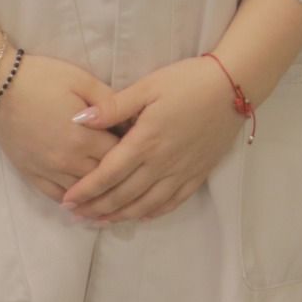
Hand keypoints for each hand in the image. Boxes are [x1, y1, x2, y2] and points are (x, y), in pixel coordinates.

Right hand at [0, 52, 118, 203]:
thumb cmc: (42, 78)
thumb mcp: (82, 80)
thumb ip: (109, 101)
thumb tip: (131, 119)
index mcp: (83, 138)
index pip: (120, 155)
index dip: (133, 151)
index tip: (141, 147)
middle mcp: (67, 161)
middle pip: (104, 179)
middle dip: (120, 174)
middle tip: (133, 170)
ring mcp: (47, 171)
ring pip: (82, 194)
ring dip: (99, 193)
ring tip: (115, 191)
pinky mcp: (31, 175)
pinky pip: (57, 197)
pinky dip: (74, 201)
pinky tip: (85, 200)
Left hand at [60, 56, 243, 225]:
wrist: (234, 86)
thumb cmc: (188, 81)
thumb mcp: (148, 86)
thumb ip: (114, 107)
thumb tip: (79, 119)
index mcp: (146, 141)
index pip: (108, 174)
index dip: (86, 190)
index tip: (67, 200)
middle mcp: (162, 163)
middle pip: (123, 195)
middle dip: (97, 208)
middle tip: (76, 215)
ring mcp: (182, 172)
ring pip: (146, 204)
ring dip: (121, 215)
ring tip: (101, 220)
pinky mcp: (198, 174)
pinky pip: (172, 202)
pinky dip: (153, 212)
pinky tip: (141, 216)